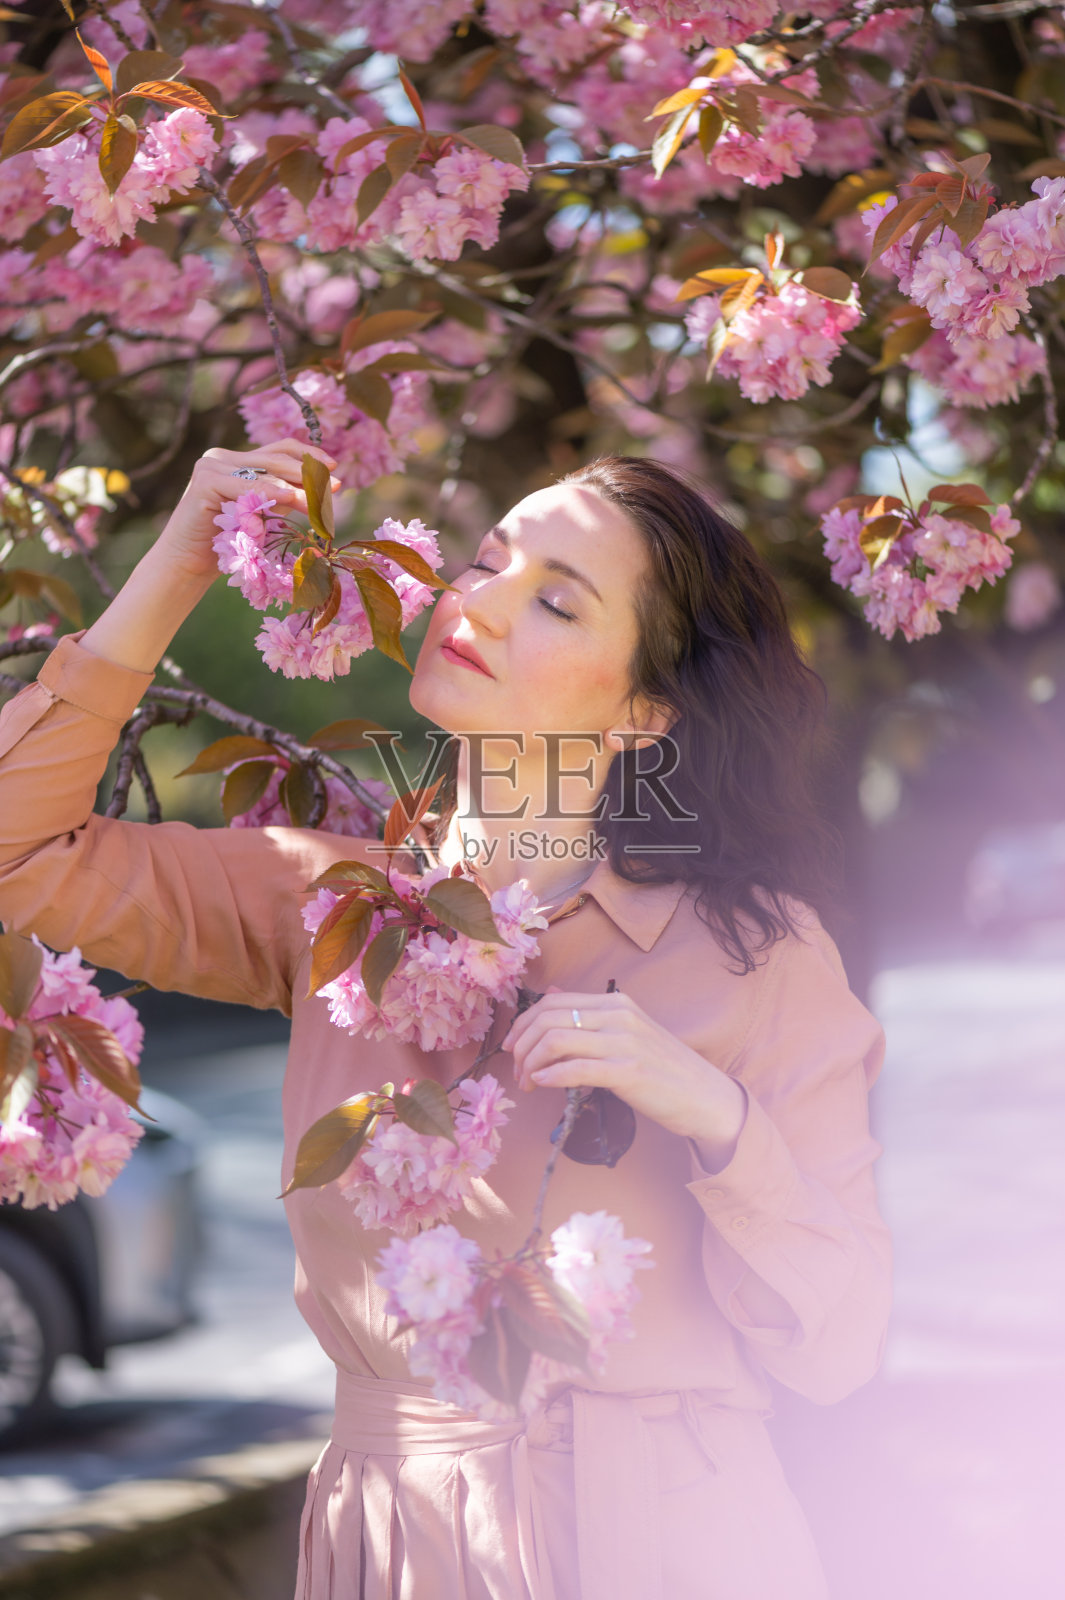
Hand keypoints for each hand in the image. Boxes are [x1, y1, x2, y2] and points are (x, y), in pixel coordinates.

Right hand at [157, 437, 340, 581]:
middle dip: (309, 473)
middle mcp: (224, 457)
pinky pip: (245, 484)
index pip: (279, 450)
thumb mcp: (263, 515)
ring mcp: (212, 465)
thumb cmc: (228, 544)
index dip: (308, 454)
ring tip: (321, 496)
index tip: (334, 466)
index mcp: (238, 461)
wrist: (189, 562)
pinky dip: (269, 490)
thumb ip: (284, 498)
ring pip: (265, 472)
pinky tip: (289, 497)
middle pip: (276, 458)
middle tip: (335, 486)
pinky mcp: (205, 481)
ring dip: (297, 486)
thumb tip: (324, 488)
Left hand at [501, 984, 748, 1153]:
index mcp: (617, 1002)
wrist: (705, 1096)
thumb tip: (552, 994)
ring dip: (532, 1064)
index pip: (553, 1003)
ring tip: (528, 1084)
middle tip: (516, 1071)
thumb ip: (590, 1015)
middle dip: (522, 1046)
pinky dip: (550, 1076)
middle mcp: (619, 1015)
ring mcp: (624, 1042)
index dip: (524, 1025)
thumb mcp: (627, 1031)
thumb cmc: (663, 1068)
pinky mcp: (628, 1071)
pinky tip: (542, 1085)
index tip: (513, 1048)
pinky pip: (576, 1069)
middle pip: (549, 1019)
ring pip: (556, 1041)